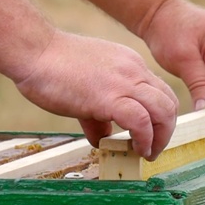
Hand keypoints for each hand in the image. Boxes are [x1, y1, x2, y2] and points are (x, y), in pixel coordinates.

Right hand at [15, 30, 177, 159]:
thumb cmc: (52, 67)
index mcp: (130, 65)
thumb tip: (102, 136)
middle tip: (152, 149)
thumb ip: (98, 113)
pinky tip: (135, 149)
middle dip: (166, 131)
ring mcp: (124, 82)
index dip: (160, 118)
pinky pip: (141, 120)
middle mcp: (133, 70)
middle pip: (170, 103)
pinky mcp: (109, 97)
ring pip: (163, 111)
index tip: (150, 136)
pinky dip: (144, 139)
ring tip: (146, 153)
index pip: (160, 92)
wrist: (35, 51)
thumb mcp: (86, 87)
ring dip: (160, 137)